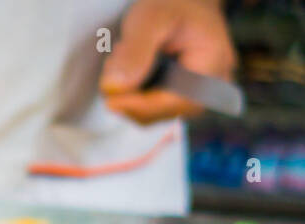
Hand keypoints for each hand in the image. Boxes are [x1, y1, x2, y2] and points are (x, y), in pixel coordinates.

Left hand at [101, 0, 235, 123]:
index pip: (174, 102)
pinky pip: (150, 106)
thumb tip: (115, 88)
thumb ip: (135, 51)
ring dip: (129, 92)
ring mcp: (197, 94)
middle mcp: (212, 87)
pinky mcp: (181, 96)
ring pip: (152, 112)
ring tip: (126, 54)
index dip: (139, 105)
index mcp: (213, 66)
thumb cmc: (173, 4)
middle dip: (131, 95)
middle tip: (116, 59)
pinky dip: (133, 92)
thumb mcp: (151, 19)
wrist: (184, 2)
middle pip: (162, 112)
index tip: (110, 101)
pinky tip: (132, 66)